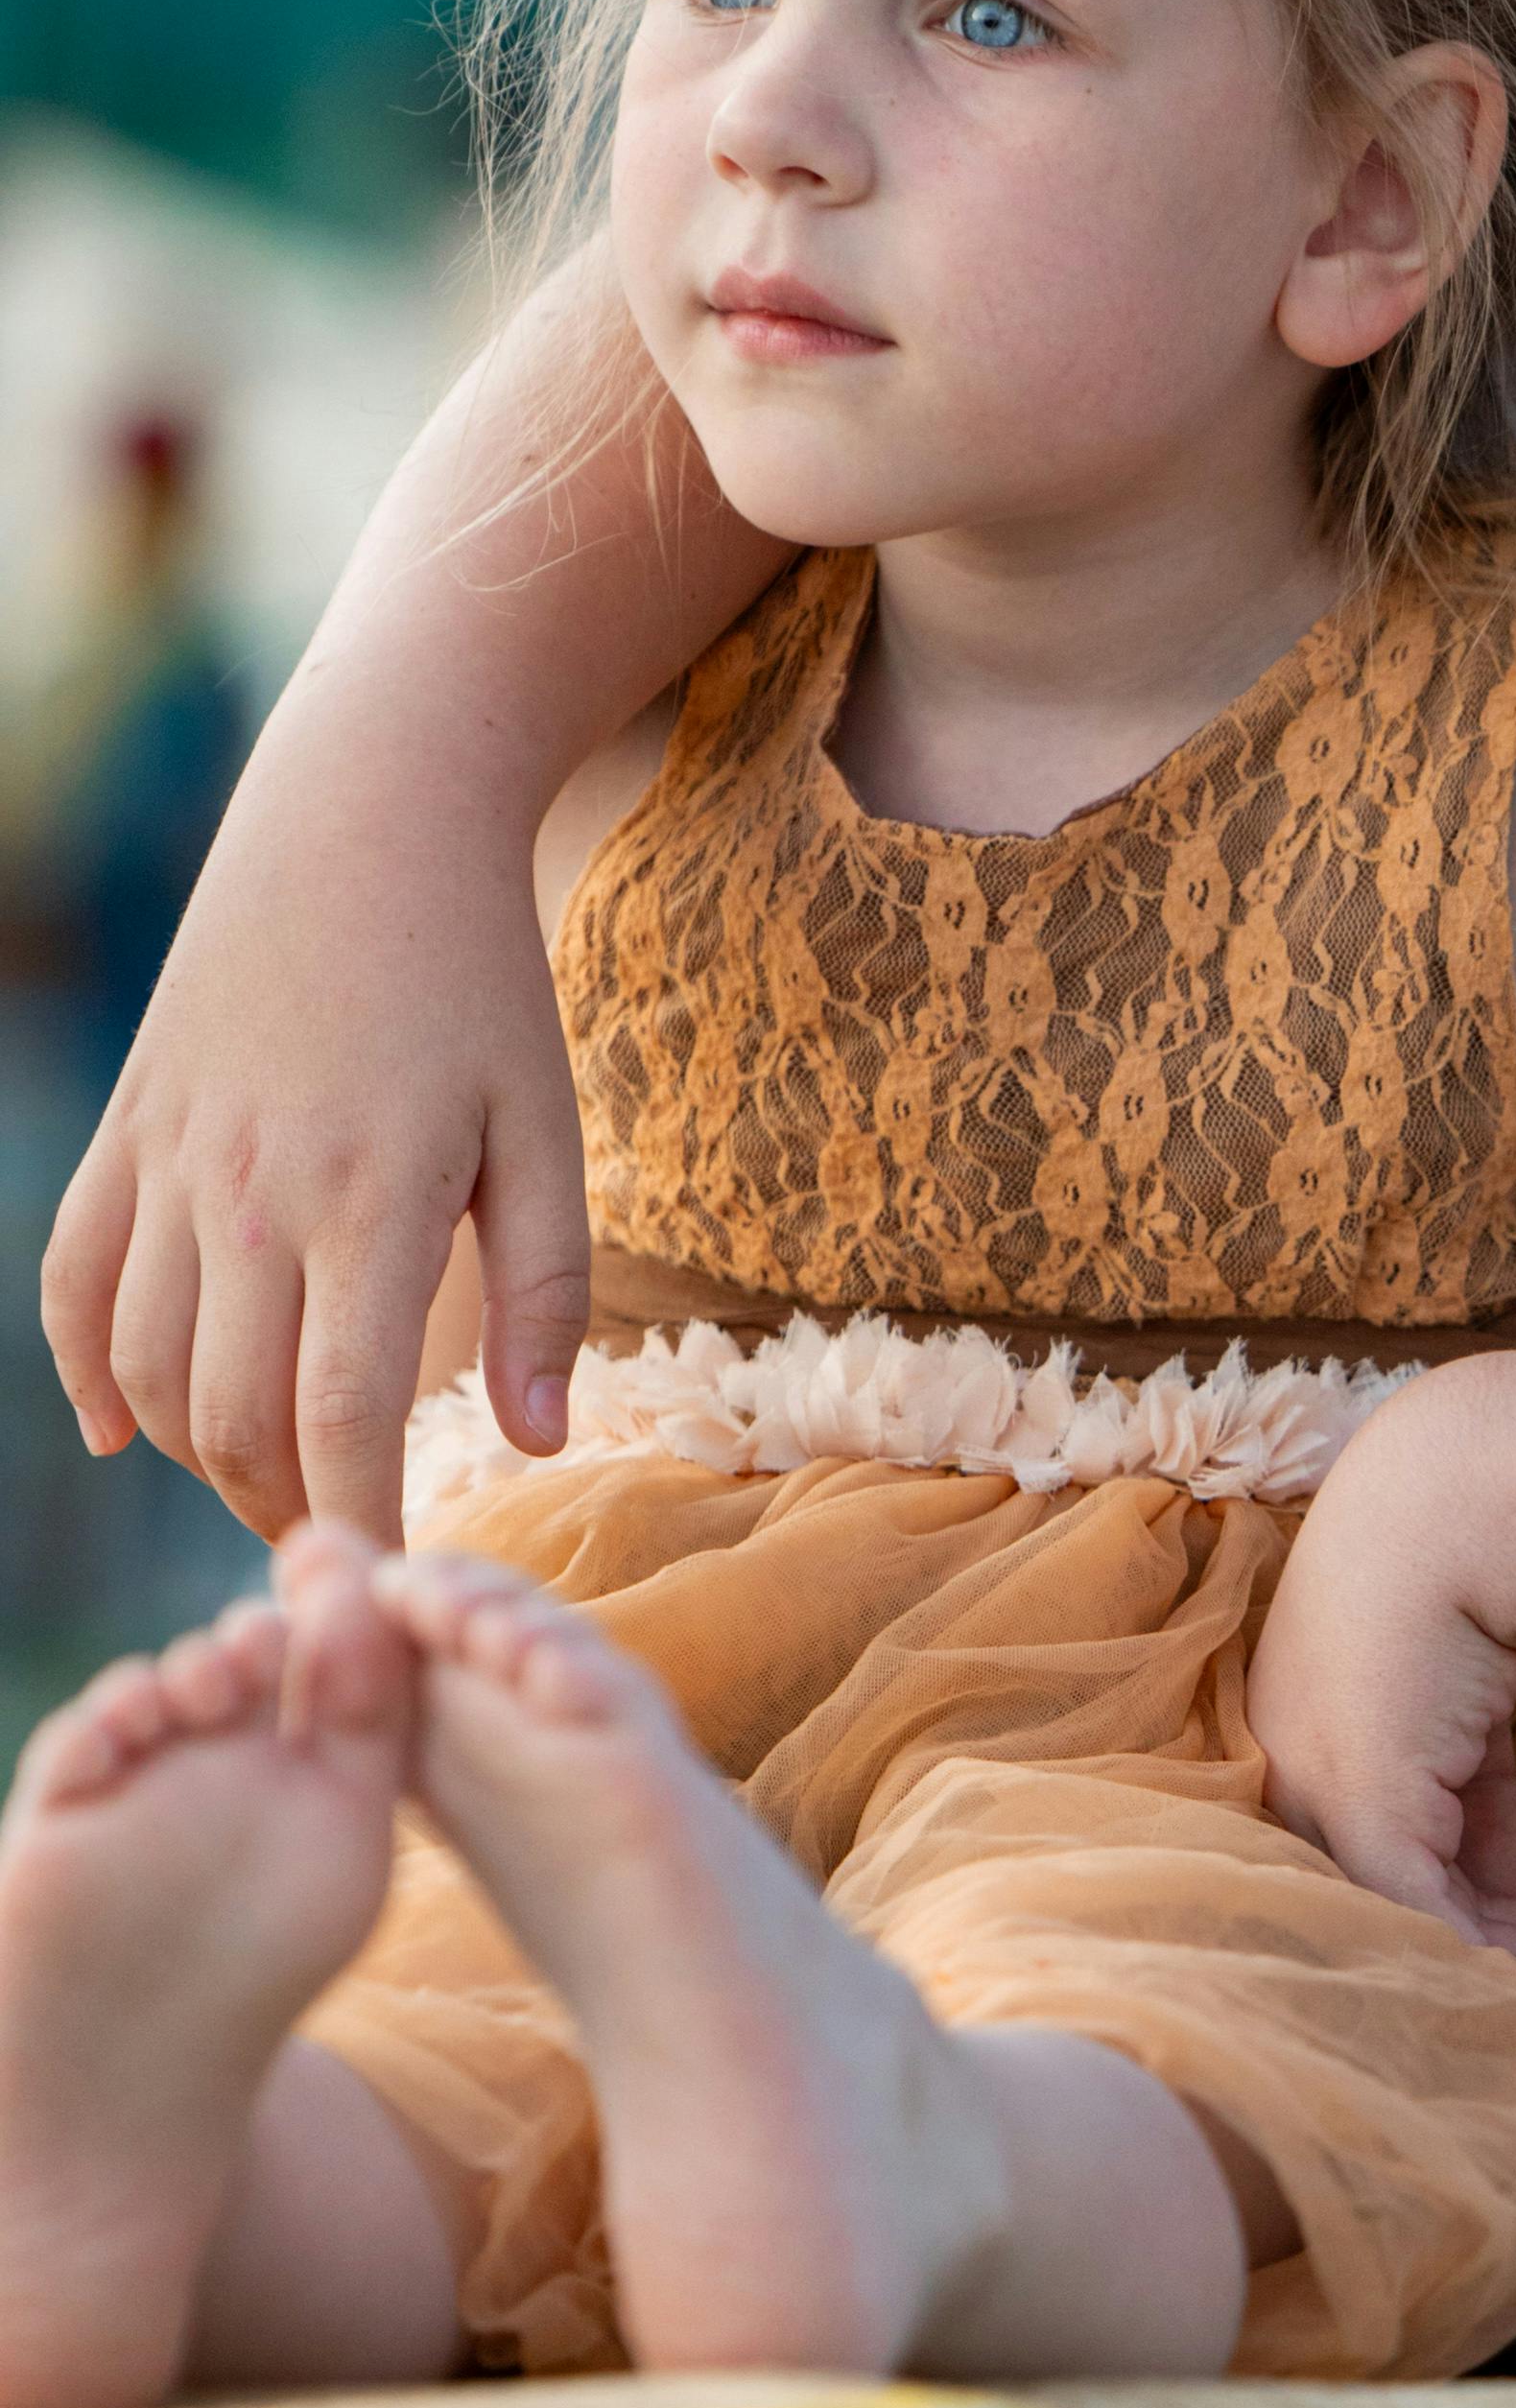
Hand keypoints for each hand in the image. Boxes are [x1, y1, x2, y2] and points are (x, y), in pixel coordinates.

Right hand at [44, 748, 589, 1545]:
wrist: (364, 826)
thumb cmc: (480, 983)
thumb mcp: (546, 1130)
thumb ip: (550, 1295)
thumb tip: (537, 1442)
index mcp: (373, 1200)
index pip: (344, 1419)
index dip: (367, 1522)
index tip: (402, 1581)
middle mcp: (252, 1193)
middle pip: (236, 1417)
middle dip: (288, 1512)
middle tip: (347, 1547)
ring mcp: (172, 1163)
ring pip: (146, 1371)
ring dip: (202, 1457)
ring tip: (275, 1488)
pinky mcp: (125, 1133)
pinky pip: (73, 1282)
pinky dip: (87, 1374)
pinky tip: (126, 1434)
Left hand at [1249, 1441, 1515, 2011]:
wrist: (1473, 1489)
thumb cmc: (1482, 1556)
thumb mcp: (1477, 1692)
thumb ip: (1477, 1788)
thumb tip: (1510, 1879)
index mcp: (1309, 1733)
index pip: (1407, 1852)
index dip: (1513, 1907)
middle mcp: (1295, 1771)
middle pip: (1423, 1901)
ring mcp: (1317, 1791)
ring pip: (1440, 1925)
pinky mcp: (1357, 1808)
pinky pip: (1446, 1920)